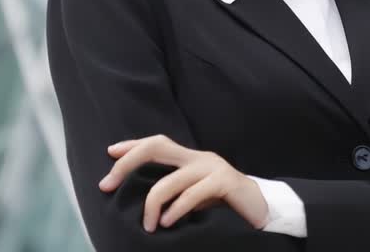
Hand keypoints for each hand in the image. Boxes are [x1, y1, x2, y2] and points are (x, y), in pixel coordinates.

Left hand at [99, 135, 267, 232]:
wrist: (262, 208)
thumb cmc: (224, 204)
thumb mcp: (195, 194)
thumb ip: (175, 189)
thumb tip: (139, 199)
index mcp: (191, 159)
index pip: (157, 144)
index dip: (131, 146)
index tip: (109, 153)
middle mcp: (200, 158)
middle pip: (157, 147)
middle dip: (127, 163)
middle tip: (107, 184)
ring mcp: (213, 168)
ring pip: (170, 180)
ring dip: (151, 204)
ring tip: (149, 224)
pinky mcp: (225, 182)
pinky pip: (192, 194)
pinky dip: (175, 210)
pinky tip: (167, 222)